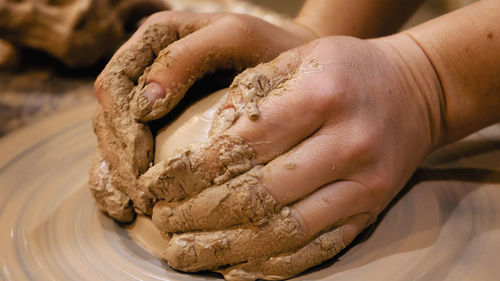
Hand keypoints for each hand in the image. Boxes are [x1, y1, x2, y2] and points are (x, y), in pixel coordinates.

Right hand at [89, 11, 315, 220]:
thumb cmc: (269, 48)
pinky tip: (126, 205)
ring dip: (115, 174)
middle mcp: (145, 67)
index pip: (114, 86)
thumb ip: (185, 58)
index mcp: (154, 40)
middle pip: (109, 116)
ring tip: (131, 207)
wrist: (297, 65)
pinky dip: (119, 178)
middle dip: (120, 159)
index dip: (123, 128)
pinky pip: (125, 150)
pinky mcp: (158, 122)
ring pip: (111, 136)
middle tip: (142, 198)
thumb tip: (141, 105)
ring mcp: (150, 96)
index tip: (142, 167)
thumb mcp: (234, 39)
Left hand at [142, 34, 442, 278]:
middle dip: (200, 215)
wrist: (417, 90)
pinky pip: (319, 249)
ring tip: (186, 254)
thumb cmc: (347, 69)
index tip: (158, 186)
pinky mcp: (372, 209)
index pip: (242, 144)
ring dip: (228, 248)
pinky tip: (236, 269)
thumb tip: (208, 138)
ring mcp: (364, 183)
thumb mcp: (298, 57)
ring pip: (286, 230)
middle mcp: (346, 143)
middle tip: (163, 222)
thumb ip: (251, 90)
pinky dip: (273, 266)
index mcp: (321, 96)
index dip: (191, 172)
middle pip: (260, 194)